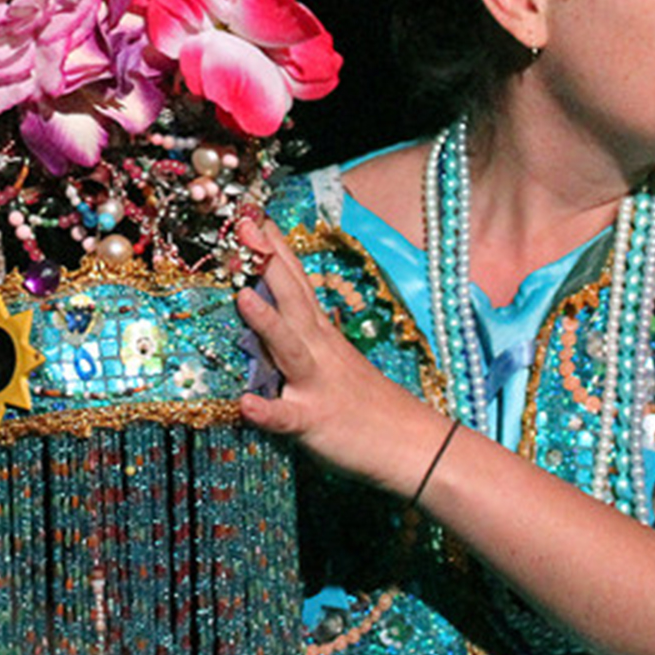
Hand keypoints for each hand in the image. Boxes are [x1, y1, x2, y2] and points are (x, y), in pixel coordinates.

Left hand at [234, 219, 442, 495]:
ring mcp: (316, 383)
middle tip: (242, 223)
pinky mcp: (315, 421)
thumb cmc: (365, 402)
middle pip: (291, 296)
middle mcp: (318, 348)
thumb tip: (269, 306)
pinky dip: (268, 410)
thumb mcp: (332, 359)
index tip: (251, 209)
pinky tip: (245, 405)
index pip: (294, 278)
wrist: (413, 445)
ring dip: (268, 322)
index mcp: (319, 332)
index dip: (272, 245)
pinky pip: (288, 417)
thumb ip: (302, 335)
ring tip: (242, 297)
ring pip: (289, 348)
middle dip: (266, 261)